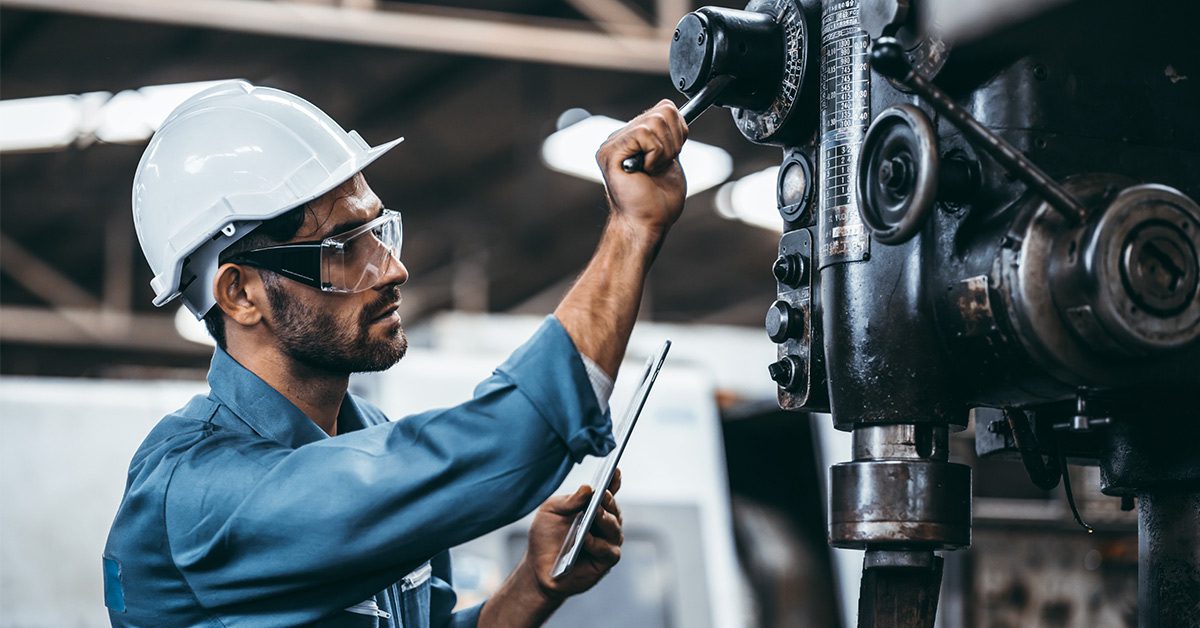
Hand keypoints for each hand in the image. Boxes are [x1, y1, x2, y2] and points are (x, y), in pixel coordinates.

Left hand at [524, 469, 624, 598]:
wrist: (537, 568)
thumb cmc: (546, 536)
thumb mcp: (550, 512)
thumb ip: (569, 501)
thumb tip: (588, 488)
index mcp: (593, 507)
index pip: (608, 491)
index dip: (613, 481)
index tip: (615, 470)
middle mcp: (605, 523)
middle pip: (613, 509)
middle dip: (609, 501)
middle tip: (602, 494)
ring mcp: (607, 542)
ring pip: (614, 529)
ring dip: (605, 520)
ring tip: (596, 512)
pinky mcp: (605, 561)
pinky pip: (607, 551)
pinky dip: (597, 544)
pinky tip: (585, 539)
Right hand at [596, 101, 687, 240]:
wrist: (647, 224)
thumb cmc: (658, 201)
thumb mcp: (670, 158)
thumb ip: (668, 134)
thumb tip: (670, 110)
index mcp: (633, 137)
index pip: (665, 108)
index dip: (679, 131)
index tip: (671, 156)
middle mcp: (619, 137)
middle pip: (664, 111)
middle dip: (674, 142)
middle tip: (661, 166)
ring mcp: (612, 144)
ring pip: (655, 121)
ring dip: (664, 151)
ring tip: (653, 169)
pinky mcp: (610, 152)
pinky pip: (644, 134)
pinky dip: (655, 155)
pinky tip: (646, 171)